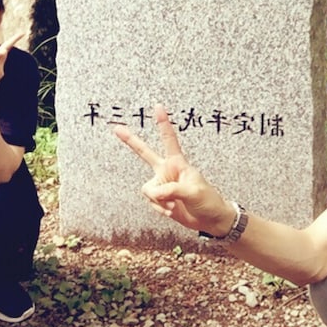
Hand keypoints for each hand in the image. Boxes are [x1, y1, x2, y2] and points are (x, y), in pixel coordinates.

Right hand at [115, 104, 234, 234]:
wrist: (209, 219)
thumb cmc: (207, 200)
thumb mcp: (193, 192)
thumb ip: (171, 190)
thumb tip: (154, 193)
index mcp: (178, 163)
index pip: (169, 140)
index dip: (163, 123)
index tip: (158, 107)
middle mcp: (167, 171)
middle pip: (145, 153)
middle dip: (131, 141)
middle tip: (117, 128)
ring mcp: (162, 185)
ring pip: (148, 189)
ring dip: (159, 200)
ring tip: (174, 205)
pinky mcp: (160, 199)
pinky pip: (151, 202)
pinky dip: (160, 209)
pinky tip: (171, 210)